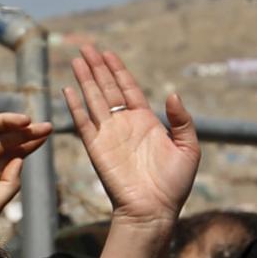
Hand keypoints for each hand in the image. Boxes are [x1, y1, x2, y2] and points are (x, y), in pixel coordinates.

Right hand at [63, 47, 197, 223]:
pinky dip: (75, 105)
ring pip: (94, 99)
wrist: (153, 211)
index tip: (108, 53)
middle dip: (97, 67)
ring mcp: (109, 135)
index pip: (128, 89)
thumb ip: (182, 120)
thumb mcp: (189, 148)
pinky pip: (83, 122)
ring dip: (85, 79)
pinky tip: (68, 88)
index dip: (118, 70)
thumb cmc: (174, 185)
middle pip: (107, 88)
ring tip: (77, 59)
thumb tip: (171, 93)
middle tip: (86, 46)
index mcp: (146, 121)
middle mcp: (125, 124)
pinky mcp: (96, 148)